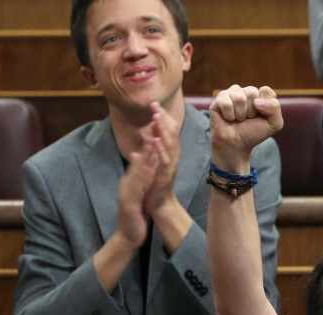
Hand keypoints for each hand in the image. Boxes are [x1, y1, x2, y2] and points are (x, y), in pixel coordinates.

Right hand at [116, 135, 163, 248]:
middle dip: (147, 144)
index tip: (157, 129)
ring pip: (137, 171)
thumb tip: (141, 158)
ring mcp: (126, 193)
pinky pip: (137, 188)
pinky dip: (143, 178)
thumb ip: (140, 176)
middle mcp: (127, 183)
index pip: (140, 160)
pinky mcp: (129, 204)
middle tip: (155, 127)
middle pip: (138, 161)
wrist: (128, 235)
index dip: (148, 144)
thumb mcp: (139, 192)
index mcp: (130, 180)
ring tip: (153, 142)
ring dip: (145, 157)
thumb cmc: (135, 214)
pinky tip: (149, 170)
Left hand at [142, 103, 181, 217]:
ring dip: (162, 130)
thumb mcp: (155, 161)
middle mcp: (173, 156)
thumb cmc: (156, 182)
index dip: (163, 116)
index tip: (154, 104)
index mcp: (170, 152)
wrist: (160, 203)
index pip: (169, 130)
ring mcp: (171, 165)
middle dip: (163, 118)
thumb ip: (153, 148)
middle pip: (171, 133)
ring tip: (156, 117)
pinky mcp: (166, 174)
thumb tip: (149, 134)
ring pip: (169, 144)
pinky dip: (160, 149)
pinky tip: (155, 140)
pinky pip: (164, 160)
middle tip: (154, 105)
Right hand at [209, 85, 282, 169]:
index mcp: (259, 95)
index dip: (265, 107)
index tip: (260, 117)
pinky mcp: (218, 100)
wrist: (236, 146)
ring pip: (239, 97)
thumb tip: (256, 101)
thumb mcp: (274, 123)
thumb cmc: (254, 133)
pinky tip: (228, 118)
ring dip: (240, 114)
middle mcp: (244, 91)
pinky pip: (226, 102)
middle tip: (247, 119)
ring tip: (238, 119)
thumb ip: (275, 107)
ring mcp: (230, 94)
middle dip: (251, 111)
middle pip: (251, 92)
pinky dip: (229, 115)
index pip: (265, 91)